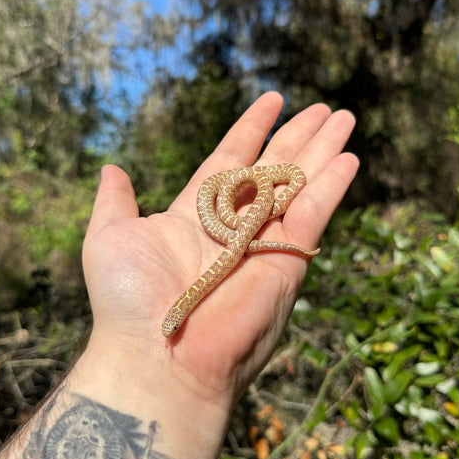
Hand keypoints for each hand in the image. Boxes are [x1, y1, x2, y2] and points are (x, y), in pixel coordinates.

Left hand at [81, 92, 357, 410]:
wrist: (157, 358)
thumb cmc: (126, 300)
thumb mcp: (110, 238)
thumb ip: (116, 202)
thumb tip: (111, 169)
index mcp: (196, 216)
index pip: (231, 159)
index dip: (251, 129)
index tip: (272, 100)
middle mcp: (233, 227)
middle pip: (272, 169)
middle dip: (296, 135)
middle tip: (322, 107)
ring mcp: (263, 244)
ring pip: (299, 186)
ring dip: (322, 152)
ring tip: (343, 118)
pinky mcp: (287, 263)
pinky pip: (314, 216)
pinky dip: (331, 186)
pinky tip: (348, 158)